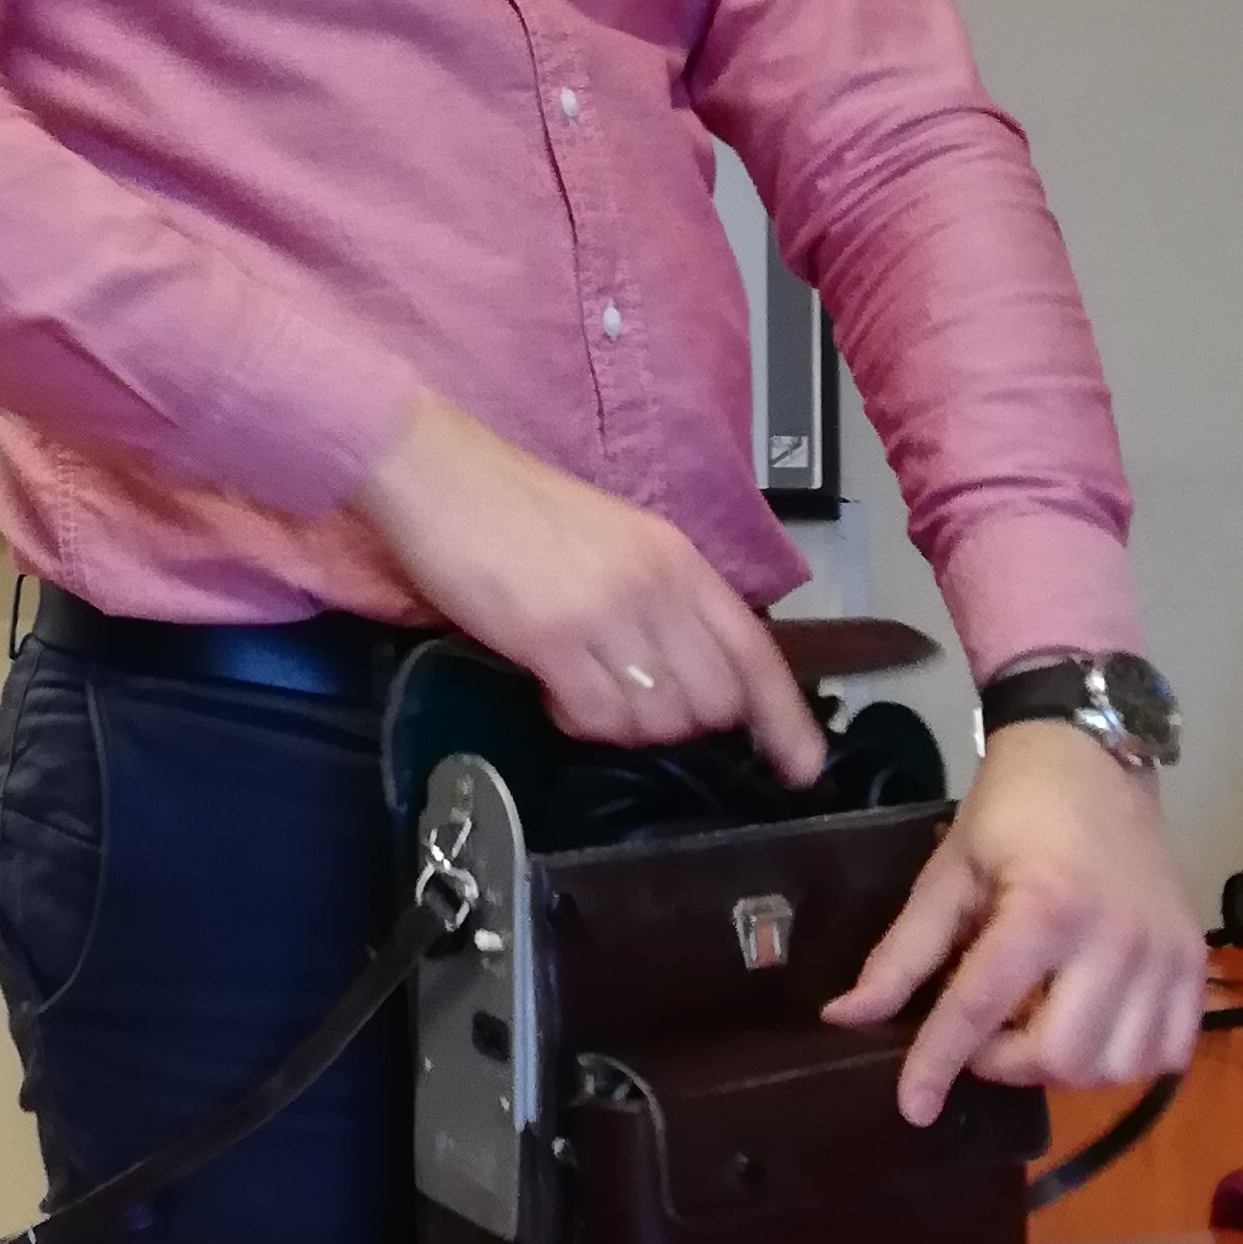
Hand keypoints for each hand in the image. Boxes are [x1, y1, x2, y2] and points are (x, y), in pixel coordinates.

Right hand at [359, 393, 826, 782]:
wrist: (440, 475)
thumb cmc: (520, 508)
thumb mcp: (617, 541)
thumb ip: (660, 598)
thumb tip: (683, 674)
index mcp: (680, 558)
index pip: (757, 652)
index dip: (786, 719)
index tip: (802, 768)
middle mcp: (658, 586)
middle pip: (713, 701)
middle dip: (679, 724)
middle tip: (629, 703)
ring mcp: (608, 612)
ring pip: (659, 718)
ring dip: (626, 726)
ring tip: (583, 692)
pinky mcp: (552, 638)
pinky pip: (598, 717)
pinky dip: (579, 722)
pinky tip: (552, 694)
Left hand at [824, 716, 1204, 1124]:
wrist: (1093, 758)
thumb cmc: (1010, 811)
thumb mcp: (947, 873)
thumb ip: (901, 954)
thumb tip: (844, 1017)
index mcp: (1046, 907)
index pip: (980, 1009)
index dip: (938, 1063)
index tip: (912, 1108)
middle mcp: (1117, 939)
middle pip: (1056, 1056)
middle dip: (1003, 1063)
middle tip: (979, 1032)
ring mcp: (1165, 956)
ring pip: (1112, 1067)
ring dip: (1059, 1066)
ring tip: (1031, 1024)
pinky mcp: (1193, 963)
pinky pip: (1164, 1053)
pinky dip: (1121, 1059)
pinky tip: (1087, 1026)